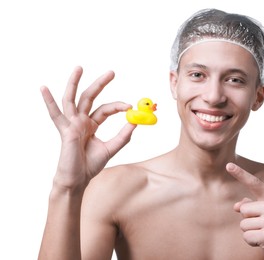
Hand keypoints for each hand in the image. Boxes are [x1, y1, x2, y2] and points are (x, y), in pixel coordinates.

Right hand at [41, 66, 135, 189]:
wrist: (78, 180)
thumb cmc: (90, 165)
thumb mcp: (112, 148)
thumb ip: (124, 135)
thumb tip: (136, 121)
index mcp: (91, 125)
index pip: (105, 109)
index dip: (118, 106)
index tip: (130, 107)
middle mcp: (80, 121)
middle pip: (90, 97)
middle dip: (100, 84)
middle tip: (112, 72)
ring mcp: (71, 124)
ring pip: (72, 99)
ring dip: (74, 83)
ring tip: (79, 67)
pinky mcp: (65, 130)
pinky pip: (55, 114)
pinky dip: (48, 101)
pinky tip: (43, 88)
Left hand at [226, 162, 263, 258]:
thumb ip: (253, 207)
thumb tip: (236, 206)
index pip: (254, 183)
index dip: (240, 174)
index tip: (228, 165)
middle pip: (243, 210)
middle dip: (249, 221)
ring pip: (243, 225)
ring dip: (250, 233)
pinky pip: (246, 236)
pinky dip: (252, 242)